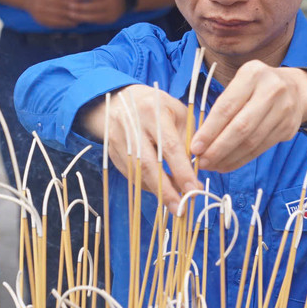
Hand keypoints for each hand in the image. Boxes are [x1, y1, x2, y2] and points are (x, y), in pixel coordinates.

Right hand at [26, 0, 76, 28]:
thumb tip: (75, 3)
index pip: (61, 3)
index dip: (71, 6)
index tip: (80, 8)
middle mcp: (41, 7)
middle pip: (59, 13)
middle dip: (71, 16)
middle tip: (82, 17)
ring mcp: (39, 15)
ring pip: (57, 21)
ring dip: (68, 23)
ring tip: (77, 23)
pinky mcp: (40, 21)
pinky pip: (53, 25)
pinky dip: (62, 26)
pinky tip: (69, 25)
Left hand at [70, 0, 125, 24]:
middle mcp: (111, 4)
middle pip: (93, 7)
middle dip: (79, 8)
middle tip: (69, 8)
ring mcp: (111, 13)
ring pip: (94, 17)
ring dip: (81, 17)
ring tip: (71, 15)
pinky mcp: (110, 20)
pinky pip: (97, 21)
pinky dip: (87, 20)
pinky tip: (79, 18)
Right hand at [81, 84, 198, 208]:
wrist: (119, 99)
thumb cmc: (157, 106)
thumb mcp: (178, 113)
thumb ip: (188, 139)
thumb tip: (195, 172)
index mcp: (154, 112)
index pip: (169, 146)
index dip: (182, 171)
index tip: (194, 190)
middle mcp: (132, 125)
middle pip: (148, 164)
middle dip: (166, 190)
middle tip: (180, 208)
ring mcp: (118, 140)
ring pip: (137, 173)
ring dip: (157, 191)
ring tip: (174, 204)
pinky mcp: (111, 152)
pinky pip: (130, 175)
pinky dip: (147, 185)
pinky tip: (160, 190)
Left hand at [189, 61, 306, 172]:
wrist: (296, 89)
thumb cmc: (256, 87)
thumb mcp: (240, 84)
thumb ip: (222, 107)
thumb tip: (200, 140)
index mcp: (252, 74)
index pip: (227, 107)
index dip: (210, 130)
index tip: (195, 147)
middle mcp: (272, 90)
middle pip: (241, 127)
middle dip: (218, 148)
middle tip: (202, 162)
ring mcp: (284, 110)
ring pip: (252, 142)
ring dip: (228, 157)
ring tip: (212, 165)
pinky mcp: (290, 127)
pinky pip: (261, 148)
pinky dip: (241, 159)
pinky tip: (227, 164)